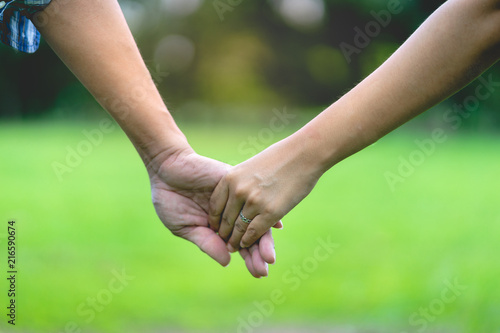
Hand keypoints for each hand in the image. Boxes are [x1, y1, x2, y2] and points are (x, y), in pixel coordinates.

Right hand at [150, 148, 275, 276]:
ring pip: (254, 219)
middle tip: (266, 267)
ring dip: (263, 238)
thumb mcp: (185, 226)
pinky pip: (252, 196)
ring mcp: (235, 198)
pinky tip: (275, 224)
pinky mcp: (235, 182)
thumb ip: (207, 242)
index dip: (250, 259)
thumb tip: (228, 261)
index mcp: (220, 227)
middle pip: (251, 234)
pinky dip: (265, 208)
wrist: (166, 169)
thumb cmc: (170, 199)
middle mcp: (232, 214)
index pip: (240, 245)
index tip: (260, 273)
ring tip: (269, 255)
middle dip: (260, 252)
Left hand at [209, 135, 322, 251]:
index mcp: (231, 178)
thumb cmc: (280, 158)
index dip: (215, 219)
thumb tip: (235, 197)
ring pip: (238, 229)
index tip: (216, 226)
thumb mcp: (251, 167)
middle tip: (224, 241)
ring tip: (233, 247)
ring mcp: (254, 202)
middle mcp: (238, 191)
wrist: (303, 154)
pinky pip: (253, 232)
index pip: (215, 205)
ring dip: (235, 241)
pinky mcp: (270, 212)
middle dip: (223, 233)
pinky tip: (247, 245)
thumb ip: (240, 182)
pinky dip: (248, 241)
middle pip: (225, 220)